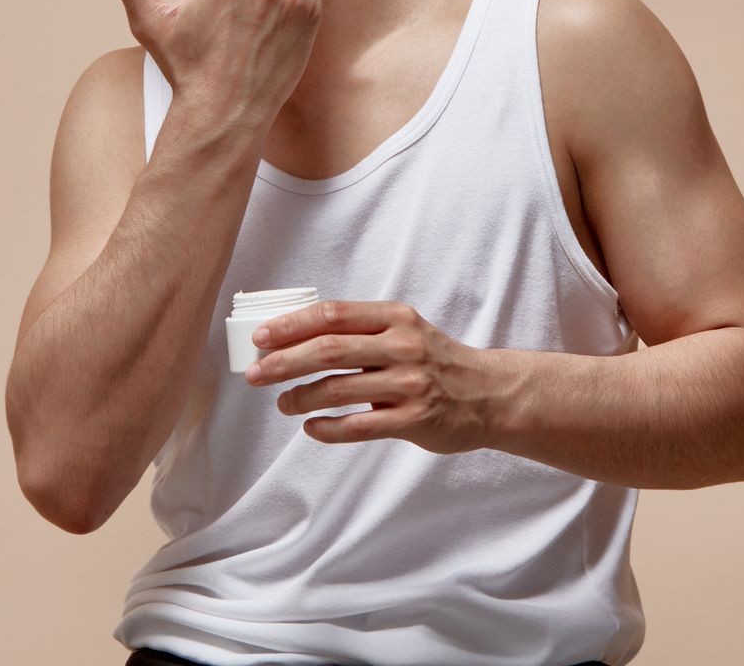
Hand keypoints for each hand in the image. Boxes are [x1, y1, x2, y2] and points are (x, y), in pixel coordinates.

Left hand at [244, 300, 495, 454]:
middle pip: (329, 350)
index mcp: (395, 317)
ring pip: (339, 389)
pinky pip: (359, 426)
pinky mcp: (414, 420)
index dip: (291, 325)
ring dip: (300, 397)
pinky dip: (328, 428)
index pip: (333, 314)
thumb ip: (361, 329)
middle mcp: (402, 346)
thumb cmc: (435, 361)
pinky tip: (311, 427)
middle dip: (284, 361)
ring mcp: (409, 384)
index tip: (260, 337)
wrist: (488, 394)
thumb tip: (295, 335)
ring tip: (282, 403)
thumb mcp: (404, 329)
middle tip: (255, 373)